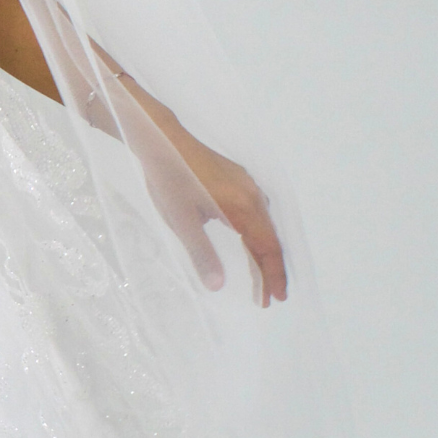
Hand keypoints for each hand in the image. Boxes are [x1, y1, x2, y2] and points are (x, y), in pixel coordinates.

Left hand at [169, 128, 287, 305]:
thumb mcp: (181, 221)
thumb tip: (218, 287)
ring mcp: (246, 183)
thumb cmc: (169, 179)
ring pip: (265, 224)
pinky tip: (249, 242)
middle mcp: (252, 193)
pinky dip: (258, 233)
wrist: (160, 137)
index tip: (276, 299)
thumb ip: (202, 254)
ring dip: (264, 251)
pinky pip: (257, 211)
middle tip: (269, 298)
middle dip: (271, 269)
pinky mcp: (237, 177)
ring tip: (260, 276)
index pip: (268, 247)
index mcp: (243, 206)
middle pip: (271, 237)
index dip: (273, 275)